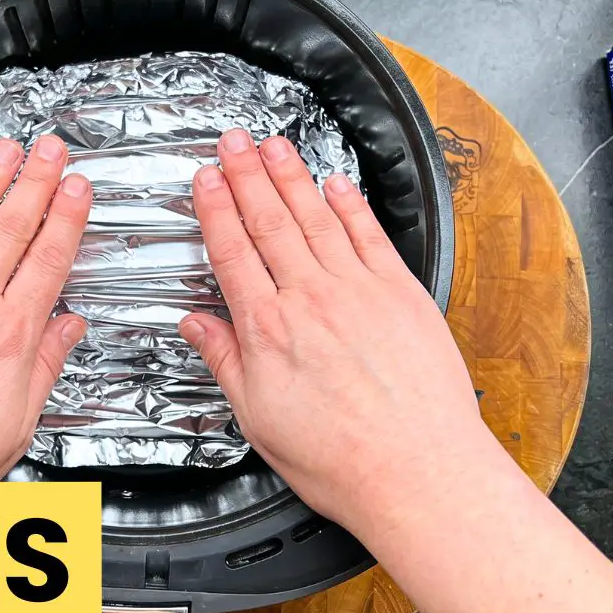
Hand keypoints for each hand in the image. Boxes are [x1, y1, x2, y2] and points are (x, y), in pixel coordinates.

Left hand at [0, 136, 91, 482]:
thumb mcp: (12, 426)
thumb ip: (43, 368)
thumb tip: (67, 332)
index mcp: (8, 337)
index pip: (47, 259)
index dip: (66, 217)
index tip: (76, 190)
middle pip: (10, 226)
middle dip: (34, 180)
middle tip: (48, 149)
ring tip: (5, 149)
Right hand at [178, 129, 480, 527]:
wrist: (416, 472)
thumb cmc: (341, 458)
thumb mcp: (259, 419)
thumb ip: (226, 361)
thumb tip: (197, 325)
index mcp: (268, 329)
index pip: (233, 252)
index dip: (215, 209)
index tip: (205, 180)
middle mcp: (310, 299)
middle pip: (270, 221)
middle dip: (247, 174)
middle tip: (232, 140)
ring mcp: (359, 291)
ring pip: (316, 218)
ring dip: (292, 176)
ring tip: (274, 145)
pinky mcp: (402, 294)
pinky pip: (370, 236)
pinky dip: (351, 205)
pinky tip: (337, 183)